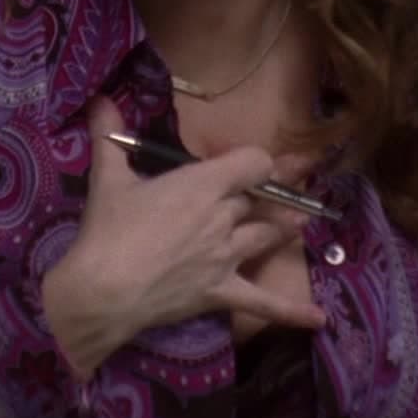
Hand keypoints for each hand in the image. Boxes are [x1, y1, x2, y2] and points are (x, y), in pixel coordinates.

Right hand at [41, 97, 327, 377]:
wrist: (103, 289)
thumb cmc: (108, 230)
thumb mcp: (107, 178)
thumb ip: (107, 136)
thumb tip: (98, 99)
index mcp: (203, 184)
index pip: (253, 162)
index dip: (254, 161)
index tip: (245, 162)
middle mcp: (224, 217)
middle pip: (259, 199)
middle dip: (268, 192)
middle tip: (284, 185)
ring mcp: (227, 256)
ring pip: (267, 236)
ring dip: (284, 228)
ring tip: (302, 222)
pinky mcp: (220, 292)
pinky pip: (262, 302)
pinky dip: (291, 311)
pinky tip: (319, 318)